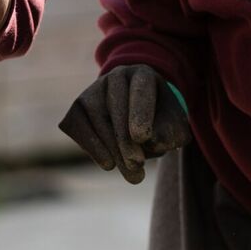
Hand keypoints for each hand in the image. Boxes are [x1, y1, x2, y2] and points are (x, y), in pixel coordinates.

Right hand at [57, 64, 191, 184]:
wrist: (136, 113)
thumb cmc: (159, 119)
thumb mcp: (174, 125)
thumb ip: (171, 133)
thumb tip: (151, 143)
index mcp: (143, 74)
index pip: (141, 90)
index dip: (141, 113)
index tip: (142, 138)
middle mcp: (115, 77)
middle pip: (117, 107)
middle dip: (125, 140)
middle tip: (137, 165)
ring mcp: (93, 91)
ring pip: (97, 120)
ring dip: (113, 151)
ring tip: (133, 175)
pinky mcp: (76, 108)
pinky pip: (79, 129)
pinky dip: (94, 149)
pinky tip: (109, 164)